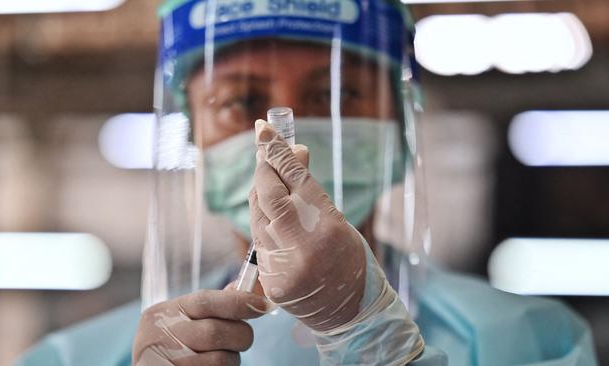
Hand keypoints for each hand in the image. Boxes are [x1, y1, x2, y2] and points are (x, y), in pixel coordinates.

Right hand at [133, 287, 267, 365]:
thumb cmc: (170, 343)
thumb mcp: (180, 320)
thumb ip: (210, 306)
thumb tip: (246, 291)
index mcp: (161, 314)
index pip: (205, 301)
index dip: (238, 301)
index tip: (263, 305)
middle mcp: (158, 337)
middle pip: (215, 331)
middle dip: (241, 334)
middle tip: (243, 337)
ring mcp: (166, 362)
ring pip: (220, 359)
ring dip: (232, 357)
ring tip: (223, 355)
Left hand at [250, 119, 366, 331]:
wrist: (350, 312)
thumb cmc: (350, 260)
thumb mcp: (339, 221)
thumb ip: (311, 191)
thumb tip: (294, 152)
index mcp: (329, 228)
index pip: (296, 181)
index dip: (278, 153)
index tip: (264, 129)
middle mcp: (304, 246)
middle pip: (271, 196)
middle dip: (264, 167)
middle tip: (262, 145)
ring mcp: (284, 266)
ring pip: (259, 215)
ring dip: (260, 191)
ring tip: (267, 175)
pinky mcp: (270, 280)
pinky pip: (259, 238)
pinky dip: (261, 218)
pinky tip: (266, 207)